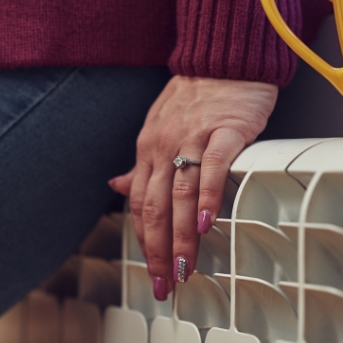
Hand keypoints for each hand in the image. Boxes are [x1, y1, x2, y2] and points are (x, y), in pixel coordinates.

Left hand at [109, 76, 277, 299]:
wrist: (224, 57)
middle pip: (157, 208)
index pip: (139, 205)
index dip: (144, 242)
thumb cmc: (196, 95)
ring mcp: (193, 138)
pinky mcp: (225, 131)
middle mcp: (163, 147)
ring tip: (185, 267)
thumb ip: (142, 163)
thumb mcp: (159, 127)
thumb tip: (117, 187)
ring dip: (182, 236)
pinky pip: (213, 168)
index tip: (152, 272)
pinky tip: (209, 224)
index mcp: (148, 150)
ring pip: (181, 195)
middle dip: (159, 251)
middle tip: (165, 284)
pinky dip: (208, 197)